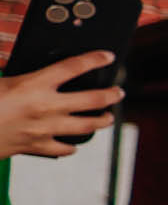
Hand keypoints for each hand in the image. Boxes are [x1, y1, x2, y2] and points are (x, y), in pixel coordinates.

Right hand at [0, 54, 119, 159]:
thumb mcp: (0, 80)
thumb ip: (18, 77)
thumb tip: (27, 73)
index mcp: (33, 84)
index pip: (73, 67)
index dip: (94, 59)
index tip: (107, 56)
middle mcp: (46, 106)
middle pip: (93, 99)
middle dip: (111, 95)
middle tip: (118, 92)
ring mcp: (45, 129)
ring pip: (87, 126)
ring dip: (101, 121)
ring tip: (107, 118)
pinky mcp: (38, 147)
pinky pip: (64, 148)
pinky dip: (70, 146)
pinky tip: (73, 143)